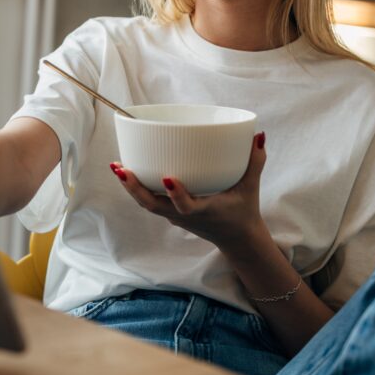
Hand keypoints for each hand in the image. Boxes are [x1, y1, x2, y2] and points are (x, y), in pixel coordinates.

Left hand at [110, 132, 266, 248]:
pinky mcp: (171, 213)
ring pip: (146, 204)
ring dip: (130, 187)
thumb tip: (258, 135)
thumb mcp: (251, 188)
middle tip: (122, 169)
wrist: (236, 240)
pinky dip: (136, 188)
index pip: (185, 207)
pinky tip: (126, 171)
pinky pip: (149, 201)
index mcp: (204, 212)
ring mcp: (175, 216)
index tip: (167, 177)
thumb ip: (255, 162)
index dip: (176, 194)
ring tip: (117, 167)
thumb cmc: (243, 212)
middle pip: (153, 205)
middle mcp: (184, 216)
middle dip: (135, 188)